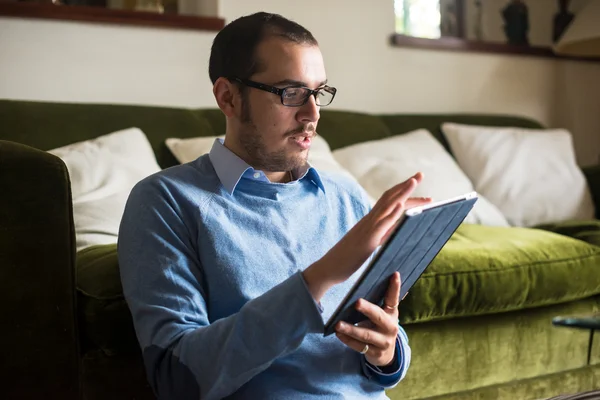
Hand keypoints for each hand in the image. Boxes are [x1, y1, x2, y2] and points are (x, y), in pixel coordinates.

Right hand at [303, 172, 430, 300]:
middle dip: (406, 185)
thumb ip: (381, 236)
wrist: (329, 268)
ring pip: (387, 206)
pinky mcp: (368, 240)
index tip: (415, 183)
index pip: (388, 201)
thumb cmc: (347, 259)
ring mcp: (368, 228)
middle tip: (420, 174)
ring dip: (402, 192)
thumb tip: (396, 231)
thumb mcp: (368, 244)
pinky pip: (382, 224)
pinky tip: (401, 204)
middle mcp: (369, 220)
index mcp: (370, 221)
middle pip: (389, 197)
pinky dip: (393, 213)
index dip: (402, 191)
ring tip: (414, 180)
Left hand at [335, 272, 402, 366]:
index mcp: (392, 314)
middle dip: (367, 309)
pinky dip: (347, 340)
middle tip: (357, 303)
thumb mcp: (384, 315)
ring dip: (351, 329)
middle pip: (378, 316)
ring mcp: (383, 341)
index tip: (394, 274)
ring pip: (366, 335)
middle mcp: (391, 327)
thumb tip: (370, 282)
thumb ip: (379, 302)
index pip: (393, 299)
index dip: (395, 287)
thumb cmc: (380, 327)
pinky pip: (359, 346)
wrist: (387, 355)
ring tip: (338, 324)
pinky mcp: (375, 353)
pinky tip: (338, 334)